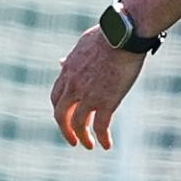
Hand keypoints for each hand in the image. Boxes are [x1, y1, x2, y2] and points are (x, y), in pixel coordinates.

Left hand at [50, 25, 146, 149]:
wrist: (124, 35)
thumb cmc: (109, 34)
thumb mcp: (83, 45)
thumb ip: (72, 58)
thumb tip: (62, 63)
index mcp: (68, 71)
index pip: (56, 97)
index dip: (60, 110)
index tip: (67, 117)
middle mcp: (73, 85)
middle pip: (61, 115)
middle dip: (65, 130)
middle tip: (73, 139)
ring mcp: (88, 95)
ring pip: (77, 125)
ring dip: (82, 138)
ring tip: (89, 145)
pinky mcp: (106, 101)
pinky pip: (100, 127)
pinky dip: (102, 138)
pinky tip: (107, 145)